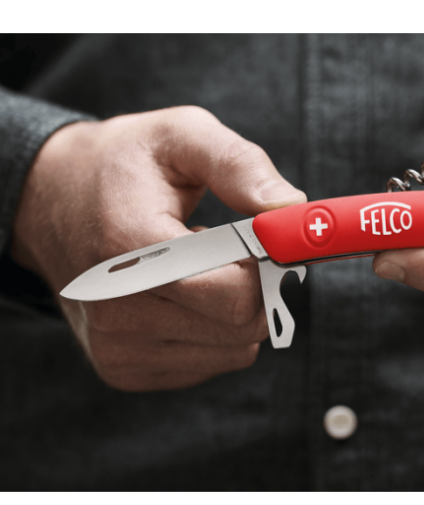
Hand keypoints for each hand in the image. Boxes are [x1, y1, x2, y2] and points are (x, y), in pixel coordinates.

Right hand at [12, 106, 305, 390]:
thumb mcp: (180, 136)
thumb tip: (291, 208)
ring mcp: (118, 347)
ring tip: (201, 268)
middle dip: (258, 285)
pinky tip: (185, 294)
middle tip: (237, 250)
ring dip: (237, 308)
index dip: (269, 265)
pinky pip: (212, 362)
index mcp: (130, 247)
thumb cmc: (122, 165)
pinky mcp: (125, 368)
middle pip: (242, 326)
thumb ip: (239, 166)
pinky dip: (216, 329)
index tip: (269, 239)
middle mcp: (117, 310)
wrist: (51, 202)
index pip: (236, 294)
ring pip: (235, 350)